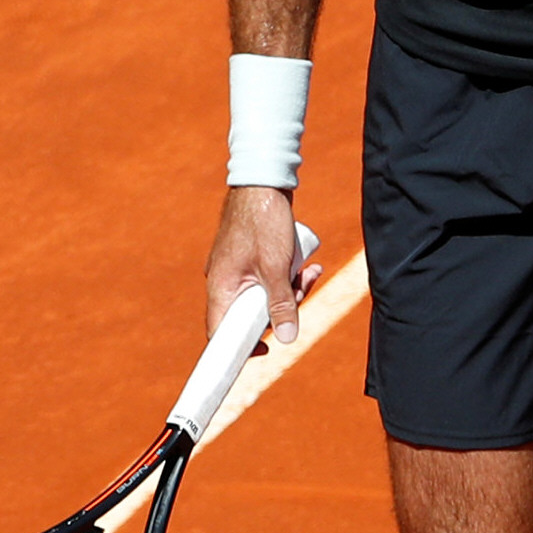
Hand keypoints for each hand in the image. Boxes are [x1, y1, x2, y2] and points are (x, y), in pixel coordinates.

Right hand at [206, 186, 322, 345]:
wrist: (262, 180)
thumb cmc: (264, 221)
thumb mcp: (276, 267)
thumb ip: (282, 303)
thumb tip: (288, 338)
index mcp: (220, 287)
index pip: (221, 333)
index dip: (242, 348)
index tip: (266, 352)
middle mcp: (223, 281)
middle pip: (252, 314)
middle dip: (283, 307)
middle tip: (303, 289)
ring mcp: (235, 269)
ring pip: (264, 295)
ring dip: (291, 288)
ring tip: (311, 271)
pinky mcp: (248, 259)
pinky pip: (267, 278)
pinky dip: (287, 275)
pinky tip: (308, 264)